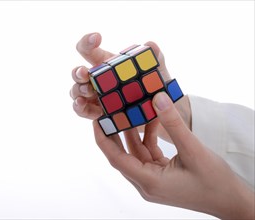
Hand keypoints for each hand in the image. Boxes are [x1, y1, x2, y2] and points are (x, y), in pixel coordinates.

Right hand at [70, 32, 190, 141]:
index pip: (89, 50)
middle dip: (78, 72)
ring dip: (78, 90)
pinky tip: (81, 104)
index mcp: (106, 64)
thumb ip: (155, 57)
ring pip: (76, 91)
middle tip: (85, 73)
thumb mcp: (156, 71)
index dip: (88, 42)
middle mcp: (96, 80)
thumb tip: (150, 45)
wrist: (160, 110)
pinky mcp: (97, 113)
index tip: (97, 37)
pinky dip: (79, 107)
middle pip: (79, 73)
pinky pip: (83, 110)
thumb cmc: (153, 86)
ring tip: (85, 92)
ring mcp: (95, 97)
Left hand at [93, 92, 254, 218]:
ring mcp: (153, 180)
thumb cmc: (214, 182)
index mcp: (149, 181)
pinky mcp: (160, 176)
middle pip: (122, 155)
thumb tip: (157, 98)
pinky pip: (148, 154)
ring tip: (134, 111)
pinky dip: (148, 139)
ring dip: (136, 133)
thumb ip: (173, 124)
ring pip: (136, 153)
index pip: (116, 159)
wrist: (230, 201)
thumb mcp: (193, 150)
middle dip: (116, 133)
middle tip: (110, 111)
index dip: (104, 139)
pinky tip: (152, 122)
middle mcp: (146, 183)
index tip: (97, 121)